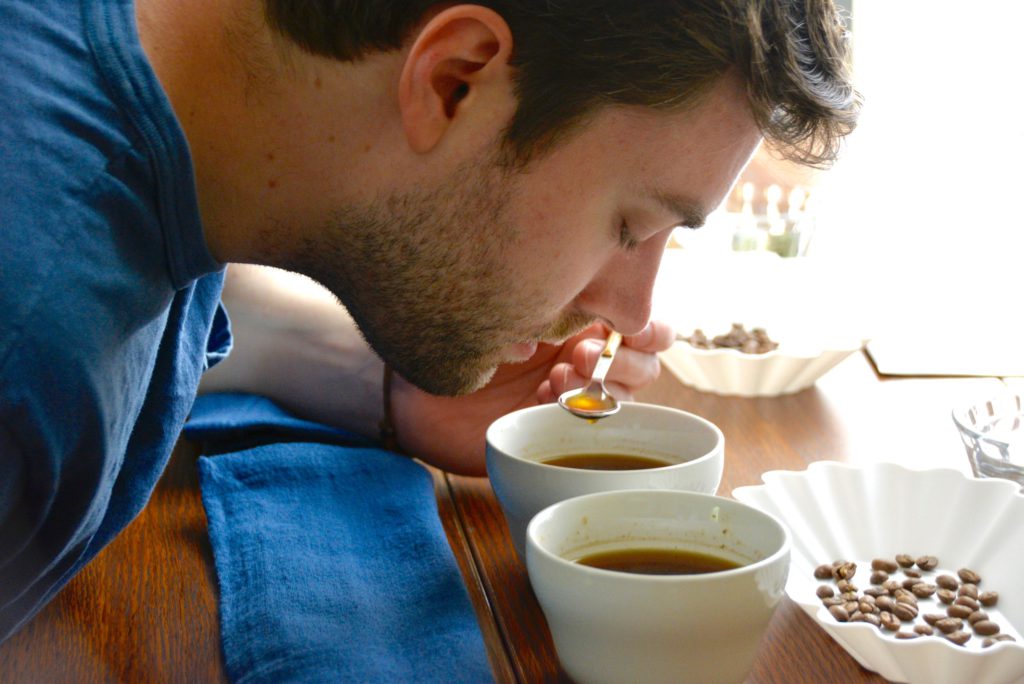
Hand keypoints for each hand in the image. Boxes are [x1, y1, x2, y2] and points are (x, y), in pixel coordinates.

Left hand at [389, 320, 675, 474]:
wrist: (413, 391)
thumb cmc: (454, 332)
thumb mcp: (503, 305)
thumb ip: (544, 299)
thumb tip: (575, 313)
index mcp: (585, 317)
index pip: (646, 322)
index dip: (651, 327)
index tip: (628, 327)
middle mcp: (588, 355)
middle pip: (648, 363)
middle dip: (626, 359)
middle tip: (580, 357)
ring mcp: (574, 396)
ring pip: (625, 397)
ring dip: (601, 388)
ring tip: (556, 381)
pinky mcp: (555, 430)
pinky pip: (588, 426)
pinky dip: (575, 412)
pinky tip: (542, 400)